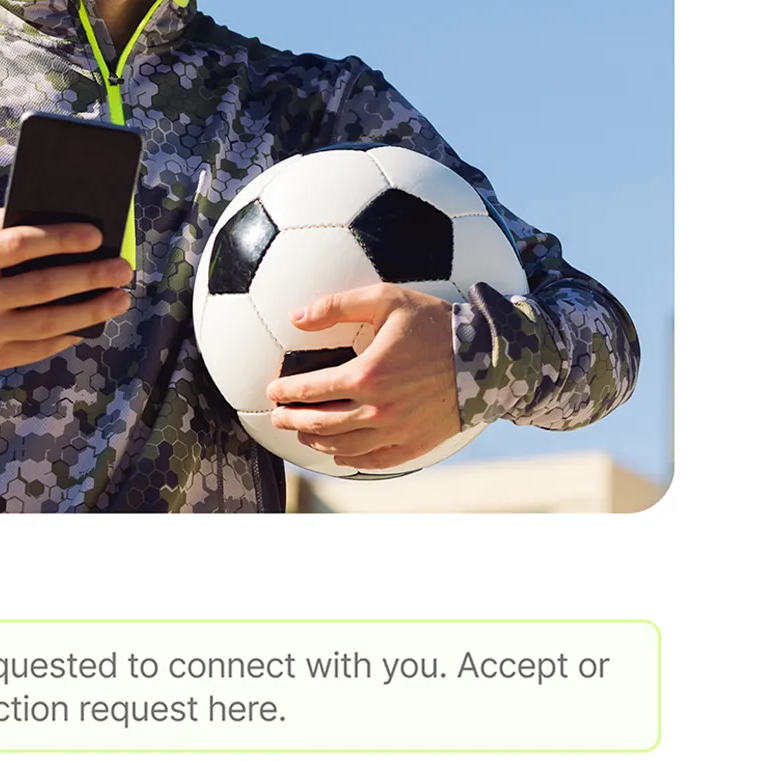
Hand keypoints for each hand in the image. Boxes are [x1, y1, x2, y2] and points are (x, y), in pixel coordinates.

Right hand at [0, 208, 131, 375]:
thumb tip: (55, 218)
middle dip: (88, 276)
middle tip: (121, 268)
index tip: (95, 236)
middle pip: (41, 286)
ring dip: (90, 310)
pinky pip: (40, 347)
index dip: (59, 239)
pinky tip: (92, 322)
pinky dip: (70, 334)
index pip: (18, 245)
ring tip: (120, 298)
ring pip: (47, 323)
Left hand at [265, 283, 459, 471]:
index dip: (286, 392)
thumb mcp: (386, 300)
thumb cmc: (434, 324)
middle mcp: (377, 409)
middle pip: (320, 423)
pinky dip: (350, 460)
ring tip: (302, 433)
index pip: (311, 390)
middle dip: (292, 421)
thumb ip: (337, 305)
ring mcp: (396, 431)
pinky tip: (340, 455)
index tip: (273, 391)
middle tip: (277, 417)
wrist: (486, 357)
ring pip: (342, 447)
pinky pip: (373, 461)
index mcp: (366, 374)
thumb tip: (296, 316)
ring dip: (315, 441)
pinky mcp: (413, 445)